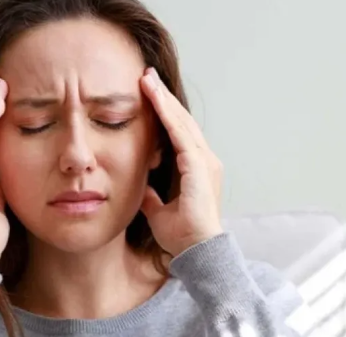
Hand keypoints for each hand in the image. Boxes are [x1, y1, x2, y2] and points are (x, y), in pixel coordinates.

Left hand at [139, 68, 223, 256]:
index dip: (163, 113)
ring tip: (146, 79)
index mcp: (196, 169)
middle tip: (146, 75)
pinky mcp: (199, 167)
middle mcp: (204, 161)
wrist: (196, 251)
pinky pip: (181, 135)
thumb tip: (140, 188)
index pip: (177, 133)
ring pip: (181, 123)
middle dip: (163, 98)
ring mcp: (205, 162)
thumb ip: (151, 196)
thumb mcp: (158, 211)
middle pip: (181, 121)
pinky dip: (168, 115)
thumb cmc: (182, 235)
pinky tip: (155, 99)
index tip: (147, 94)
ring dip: (163, 100)